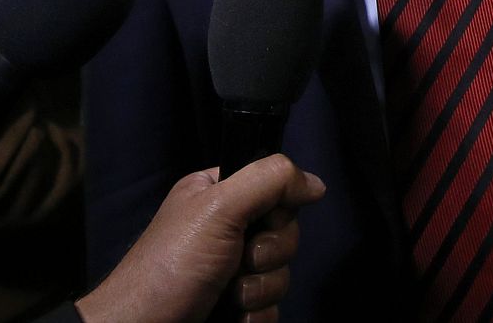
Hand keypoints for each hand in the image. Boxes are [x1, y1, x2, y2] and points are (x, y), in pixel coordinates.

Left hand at [76, 154, 325, 322]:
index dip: (279, 207)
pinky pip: (271, 306)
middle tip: (241, 261)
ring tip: (230, 296)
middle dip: (268, 254)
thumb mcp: (219, 208)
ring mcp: (231, 270)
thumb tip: (317, 183)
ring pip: (281, 273)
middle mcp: (226, 226)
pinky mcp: (236, 307)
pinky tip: (235, 318)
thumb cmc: (175, 262)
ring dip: (260, 289)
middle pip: (284, 232)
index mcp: (217, 192)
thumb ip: (269, 182)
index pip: (275, 187)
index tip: (263, 220)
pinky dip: (257, 315)